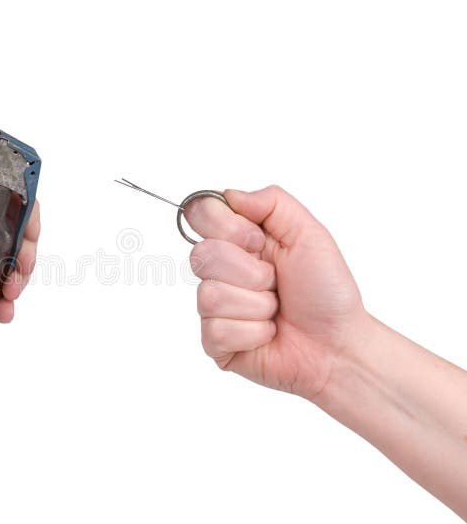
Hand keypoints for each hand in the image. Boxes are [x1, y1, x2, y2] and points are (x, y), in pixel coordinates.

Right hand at [186, 185, 366, 399]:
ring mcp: (215, 308)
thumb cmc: (327, 292)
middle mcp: (221, 271)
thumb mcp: (309, 234)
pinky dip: (253, 332)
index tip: (257, 240)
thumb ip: (271, 202)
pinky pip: (216, 330)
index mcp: (239, 240)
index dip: (226, 227)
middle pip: (201, 255)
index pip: (200, 214)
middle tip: (275, 281)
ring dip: (256, 305)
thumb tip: (229, 195)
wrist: (338, 345)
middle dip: (250, 271)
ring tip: (275, 310)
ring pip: (209, 295)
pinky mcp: (215, 343)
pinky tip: (268, 333)